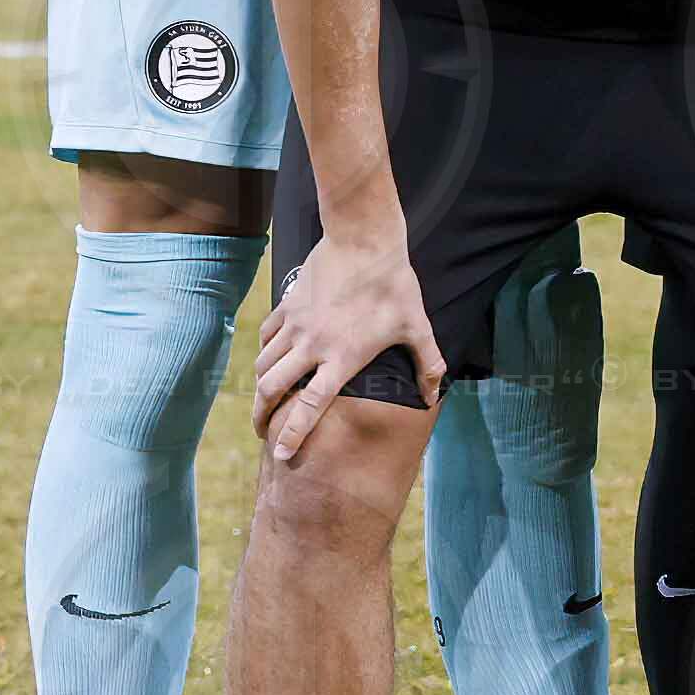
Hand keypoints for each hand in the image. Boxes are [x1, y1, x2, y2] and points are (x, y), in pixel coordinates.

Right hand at [252, 226, 439, 456]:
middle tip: (262, 432)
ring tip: (265, 400)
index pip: (310, 405)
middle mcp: (312, 346)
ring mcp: (296, 325)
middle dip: (262, 416)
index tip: (280, 455)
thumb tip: (433, 395)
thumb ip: (427, 363)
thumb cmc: (394, 284)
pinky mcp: (287, 306)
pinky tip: (269, 359)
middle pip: (272, 390)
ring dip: (261, 387)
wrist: (363, 240)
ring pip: (263, 365)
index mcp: (343, 357)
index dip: (293, 434)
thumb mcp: (417, 325)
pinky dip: (263, 352)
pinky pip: (266, 337)